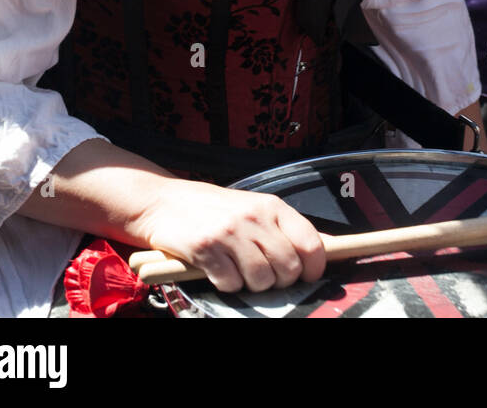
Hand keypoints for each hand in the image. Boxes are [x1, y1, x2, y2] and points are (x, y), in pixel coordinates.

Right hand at [139, 180, 325, 294]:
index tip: (307, 276)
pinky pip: (231, 284)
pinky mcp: (207, 249)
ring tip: (238, 269)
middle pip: (288, 269)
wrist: (163, 202)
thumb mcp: (253, 207)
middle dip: (280, 281)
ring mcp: (230, 233)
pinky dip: (227, 284)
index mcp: (271, 206)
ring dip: (252, 284)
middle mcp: (254, 217)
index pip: (311, 243)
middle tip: (264, 274)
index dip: (314, 268)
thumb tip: (322, 247)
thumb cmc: (212, 208)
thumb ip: (283, 227)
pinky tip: (218, 268)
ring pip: (262, 281)